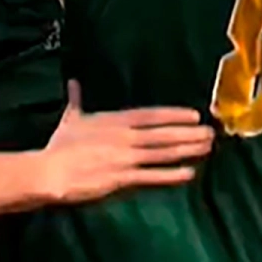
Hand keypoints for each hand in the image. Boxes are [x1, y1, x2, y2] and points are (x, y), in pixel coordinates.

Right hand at [41, 81, 212, 204]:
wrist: (50, 171)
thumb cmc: (60, 145)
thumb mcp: (71, 118)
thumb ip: (76, 100)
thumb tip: (73, 82)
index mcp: (114, 121)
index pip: (150, 115)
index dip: (174, 115)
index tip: (194, 115)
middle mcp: (124, 136)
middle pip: (163, 133)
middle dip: (188, 133)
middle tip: (211, 133)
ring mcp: (124, 157)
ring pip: (162, 152)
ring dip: (186, 150)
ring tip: (207, 148)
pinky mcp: (121, 178)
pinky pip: (151, 176)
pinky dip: (171, 175)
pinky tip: (189, 173)